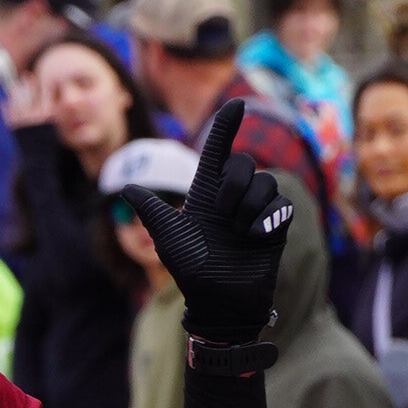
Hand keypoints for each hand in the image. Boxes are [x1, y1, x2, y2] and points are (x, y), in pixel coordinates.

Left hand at [120, 100, 291, 350]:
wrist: (219, 303)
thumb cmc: (192, 272)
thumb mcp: (168, 239)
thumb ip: (152, 211)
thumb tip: (125, 188)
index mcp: (207, 194)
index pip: (217, 151)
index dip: (226, 126)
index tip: (237, 104)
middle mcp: (233, 198)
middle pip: (243, 164)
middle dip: (235, 183)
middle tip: (225, 213)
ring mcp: (255, 211)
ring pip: (264, 183)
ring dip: (250, 207)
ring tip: (241, 233)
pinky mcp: (276, 227)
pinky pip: (282, 204)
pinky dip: (269, 218)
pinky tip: (257, 236)